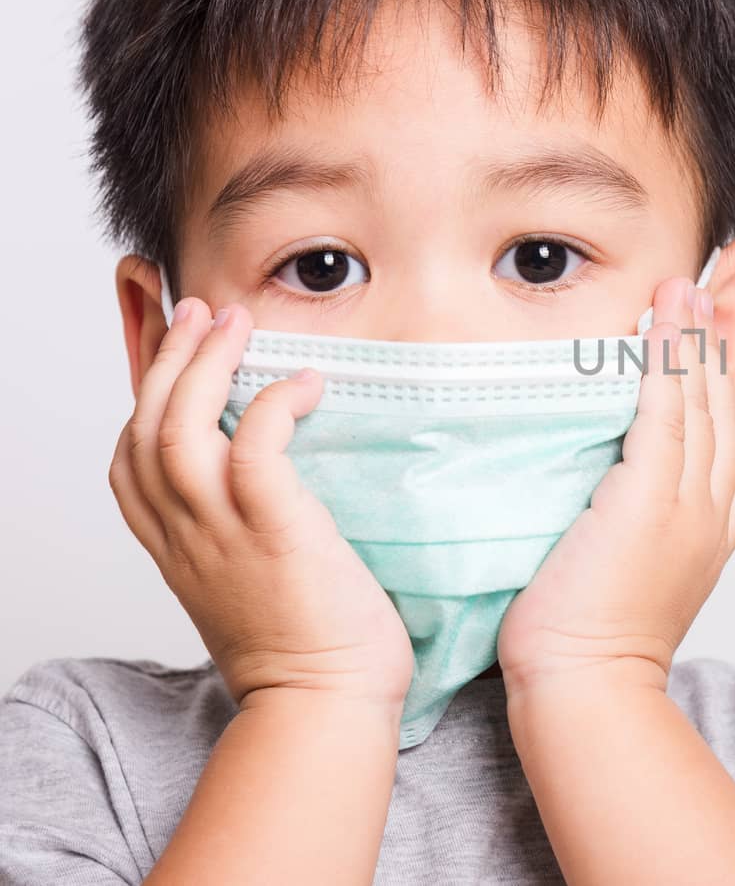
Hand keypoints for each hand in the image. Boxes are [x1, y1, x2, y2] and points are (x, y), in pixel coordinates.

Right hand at [109, 298, 412, 715]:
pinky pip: (253, 448)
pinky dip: (272, 406)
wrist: (323, 703)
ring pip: (180, 428)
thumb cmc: (305, 639)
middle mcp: (184, 534)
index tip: (166, 331)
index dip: (143, 385)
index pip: (132, 453)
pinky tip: (304, 384)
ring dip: (204, 366)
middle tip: (201, 310)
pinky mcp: (272, 531)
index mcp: (173, 543)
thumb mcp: (251, 569)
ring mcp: (222, 533)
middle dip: (165, 356)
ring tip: (234, 322)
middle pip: (144, 427)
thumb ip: (241, 518)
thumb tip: (265, 459)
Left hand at [496, 277, 734, 694]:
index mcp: (713, 529)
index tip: (710, 347)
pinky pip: (668, 410)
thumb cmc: (587, 640)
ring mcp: (690, 504)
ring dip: (694, 338)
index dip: (725, 390)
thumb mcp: (624, 569)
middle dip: (716, 348)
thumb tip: (597, 481)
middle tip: (703, 291)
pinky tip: (663, 322)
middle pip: (726, 411)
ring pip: (703, 403)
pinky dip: (669, 360)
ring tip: (684, 288)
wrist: (586, 685)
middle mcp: (713, 511)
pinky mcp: (652, 497)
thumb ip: (625, 519)